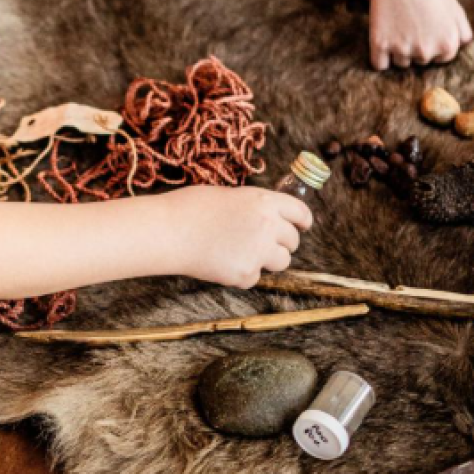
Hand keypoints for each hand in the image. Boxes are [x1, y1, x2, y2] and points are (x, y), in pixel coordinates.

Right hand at [171, 185, 312, 288]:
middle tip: (261, 244)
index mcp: (264, 201)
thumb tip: (267, 219)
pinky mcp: (246, 273)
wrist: (169, 230)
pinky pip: (255, 277)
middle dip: (282, 243)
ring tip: (240, 252)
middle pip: (292, 240)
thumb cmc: (190, 209)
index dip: (303, 221)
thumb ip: (254, 208)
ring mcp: (259, 251)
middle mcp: (268, 225)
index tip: (302, 226)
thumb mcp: (229, 196)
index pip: (300, 212)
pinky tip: (221, 262)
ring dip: (267, 260)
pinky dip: (242, 274)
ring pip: (281, 261)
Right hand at [366, 0, 472, 70]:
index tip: (425, 28)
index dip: (433, 43)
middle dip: (416, 47)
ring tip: (397, 25)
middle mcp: (426, 51)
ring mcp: (402, 49)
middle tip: (410, 22)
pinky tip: (382, 38)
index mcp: (448, 44)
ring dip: (397, 51)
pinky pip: (379, 64)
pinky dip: (379, 56)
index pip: (441, 59)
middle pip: (420, 62)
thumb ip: (463, 32)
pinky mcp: (380, 44)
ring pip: (400, 63)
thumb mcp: (455, 7)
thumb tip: (462, 47)